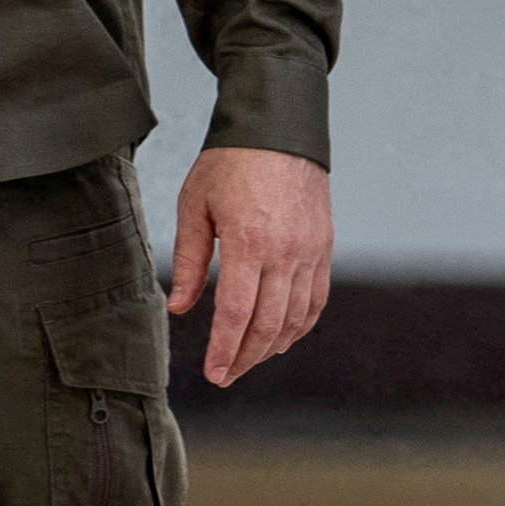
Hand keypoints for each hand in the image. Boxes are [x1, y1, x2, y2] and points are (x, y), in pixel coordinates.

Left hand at [165, 148, 334, 389]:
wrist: (279, 130)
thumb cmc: (231, 163)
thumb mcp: (195, 206)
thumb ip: (191, 261)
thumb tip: (181, 308)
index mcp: (249, 241)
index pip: (237, 313)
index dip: (224, 349)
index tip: (213, 372)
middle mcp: (286, 251)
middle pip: (268, 324)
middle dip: (245, 357)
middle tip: (226, 375)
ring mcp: (310, 251)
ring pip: (295, 318)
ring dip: (272, 347)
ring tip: (249, 360)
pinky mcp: (323, 247)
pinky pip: (317, 299)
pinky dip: (300, 325)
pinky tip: (282, 337)